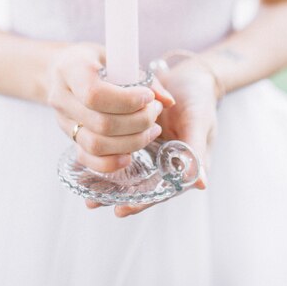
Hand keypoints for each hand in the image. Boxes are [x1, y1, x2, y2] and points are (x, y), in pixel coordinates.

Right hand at [48, 42, 174, 172]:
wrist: (62, 69)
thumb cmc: (94, 60)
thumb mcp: (117, 56)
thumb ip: (143, 77)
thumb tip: (168, 101)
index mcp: (71, 70)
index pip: (94, 94)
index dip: (127, 101)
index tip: (148, 97)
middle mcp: (61, 97)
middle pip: (101, 123)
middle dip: (138, 122)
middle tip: (156, 111)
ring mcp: (63, 121)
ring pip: (96, 145)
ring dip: (131, 142)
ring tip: (151, 129)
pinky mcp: (69, 138)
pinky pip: (87, 159)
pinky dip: (111, 162)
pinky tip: (130, 154)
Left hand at [86, 57, 217, 217]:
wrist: (191, 77)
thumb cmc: (200, 100)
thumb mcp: (199, 123)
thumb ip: (195, 150)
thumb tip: (201, 183)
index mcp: (183, 166)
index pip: (161, 191)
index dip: (142, 201)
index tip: (121, 209)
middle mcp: (165, 163)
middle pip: (141, 187)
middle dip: (117, 195)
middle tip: (93, 202)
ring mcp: (150, 151)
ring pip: (128, 173)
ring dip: (108, 182)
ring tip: (87, 193)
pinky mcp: (137, 136)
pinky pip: (121, 151)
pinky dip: (106, 157)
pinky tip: (85, 163)